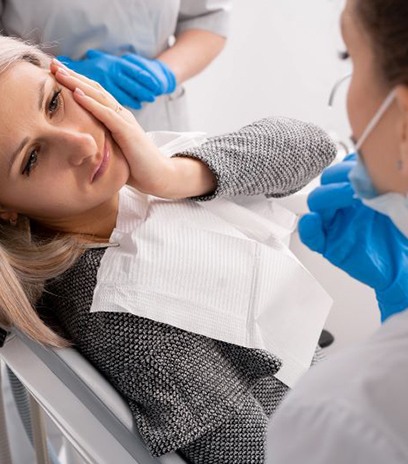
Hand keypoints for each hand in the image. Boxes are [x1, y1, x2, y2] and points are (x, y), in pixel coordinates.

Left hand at [50, 61, 214, 198]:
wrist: (158, 175)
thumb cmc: (135, 166)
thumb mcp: (112, 150)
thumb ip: (100, 140)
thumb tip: (79, 141)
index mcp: (116, 118)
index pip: (94, 95)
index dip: (75, 82)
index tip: (55, 74)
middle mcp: (121, 114)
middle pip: (94, 89)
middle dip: (73, 76)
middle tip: (53, 64)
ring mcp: (125, 121)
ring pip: (98, 96)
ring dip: (77, 83)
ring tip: (60, 73)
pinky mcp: (127, 132)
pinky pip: (106, 114)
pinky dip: (91, 103)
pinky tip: (76, 94)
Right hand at [298, 157, 407, 320]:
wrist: (404, 264)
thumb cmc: (402, 232)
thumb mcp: (399, 201)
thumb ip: (386, 183)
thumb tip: (381, 166)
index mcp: (359, 190)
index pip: (344, 169)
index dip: (350, 164)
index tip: (365, 164)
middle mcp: (344, 204)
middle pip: (326, 182)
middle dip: (339, 176)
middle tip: (357, 181)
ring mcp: (335, 223)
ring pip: (316, 204)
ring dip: (327, 195)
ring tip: (347, 195)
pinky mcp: (329, 244)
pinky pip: (310, 236)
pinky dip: (308, 228)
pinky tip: (312, 221)